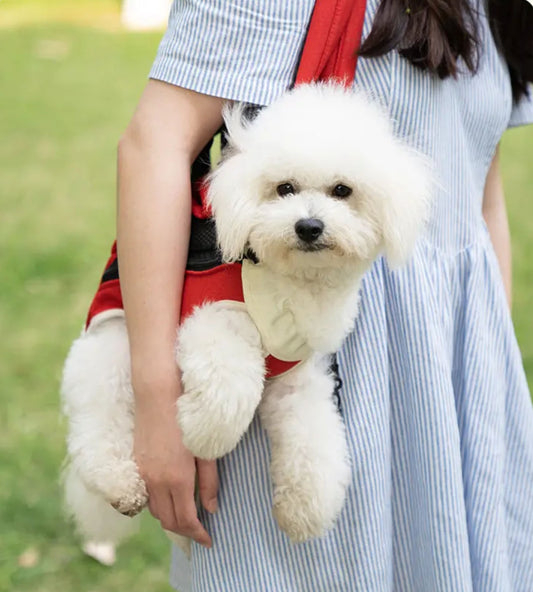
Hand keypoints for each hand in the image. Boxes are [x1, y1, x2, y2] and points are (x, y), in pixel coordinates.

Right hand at [133, 382, 217, 547]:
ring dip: (170, 517)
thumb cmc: (187, 418)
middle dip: (184, 531)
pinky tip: (171, 496)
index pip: (185, 520)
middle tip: (200, 532)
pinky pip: (147, 495)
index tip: (209, 540)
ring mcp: (144, 473)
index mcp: (177, 479)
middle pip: (168, 521)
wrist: (157, 394)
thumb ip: (209, 481)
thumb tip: (211, 508)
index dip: (197, 534)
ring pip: (155, 510)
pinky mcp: (137, 464)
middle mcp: (156, 481)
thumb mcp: (206, 450)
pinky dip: (159, 503)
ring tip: (188, 514)